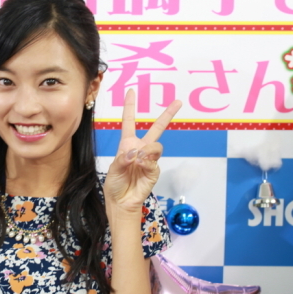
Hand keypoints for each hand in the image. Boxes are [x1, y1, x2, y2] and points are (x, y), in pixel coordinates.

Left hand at [104, 89, 181, 213]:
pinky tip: (140, 166)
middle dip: (167, 115)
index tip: (131, 92)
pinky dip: (146, 163)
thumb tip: (137, 152)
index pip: (129, 122)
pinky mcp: (154, 171)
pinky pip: (154, 162)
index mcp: (127, 144)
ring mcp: (149, 160)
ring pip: (156, 146)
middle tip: (178, 102)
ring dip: (147, 151)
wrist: (121, 202)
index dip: (130, 107)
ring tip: (138, 160)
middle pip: (157, 129)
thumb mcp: (114, 168)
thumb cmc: (115, 184)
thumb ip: (123, 158)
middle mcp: (140, 149)